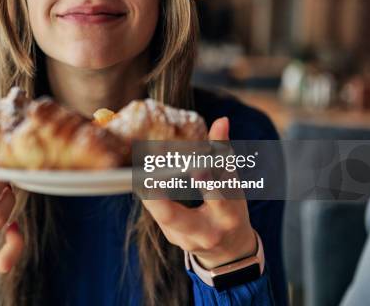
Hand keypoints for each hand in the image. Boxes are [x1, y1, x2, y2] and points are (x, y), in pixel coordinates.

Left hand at [141, 117, 256, 268]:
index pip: (217, 197)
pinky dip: (150, 196)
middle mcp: (206, 231)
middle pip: (175, 216)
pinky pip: (158, 216)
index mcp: (227, 214)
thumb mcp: (233, 183)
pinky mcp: (173, 239)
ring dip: (148, 193)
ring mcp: (186, 239)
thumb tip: (221, 120)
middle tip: (143, 176)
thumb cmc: (232, 207)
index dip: (206, 182)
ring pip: (161, 217)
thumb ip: (223, 152)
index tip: (194, 167)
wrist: (230, 249)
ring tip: (136, 172)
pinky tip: (141, 179)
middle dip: (157, 198)